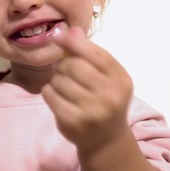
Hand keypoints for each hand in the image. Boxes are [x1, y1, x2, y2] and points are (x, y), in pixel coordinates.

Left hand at [42, 26, 132, 153]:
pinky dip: (49, 92)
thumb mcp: (107, 77)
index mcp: (120, 80)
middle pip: (74, 66)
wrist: (106, 140)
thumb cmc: (105, 101)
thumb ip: (91, 54)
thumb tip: (71, 31)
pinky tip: (57, 96)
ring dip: (56, 80)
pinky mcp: (72, 121)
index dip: (74, 42)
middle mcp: (110, 96)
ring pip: (59, 80)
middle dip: (63, 65)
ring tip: (63, 87)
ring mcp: (91, 110)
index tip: (59, 35)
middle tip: (64, 72)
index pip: (95, 54)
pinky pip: (50, 95)